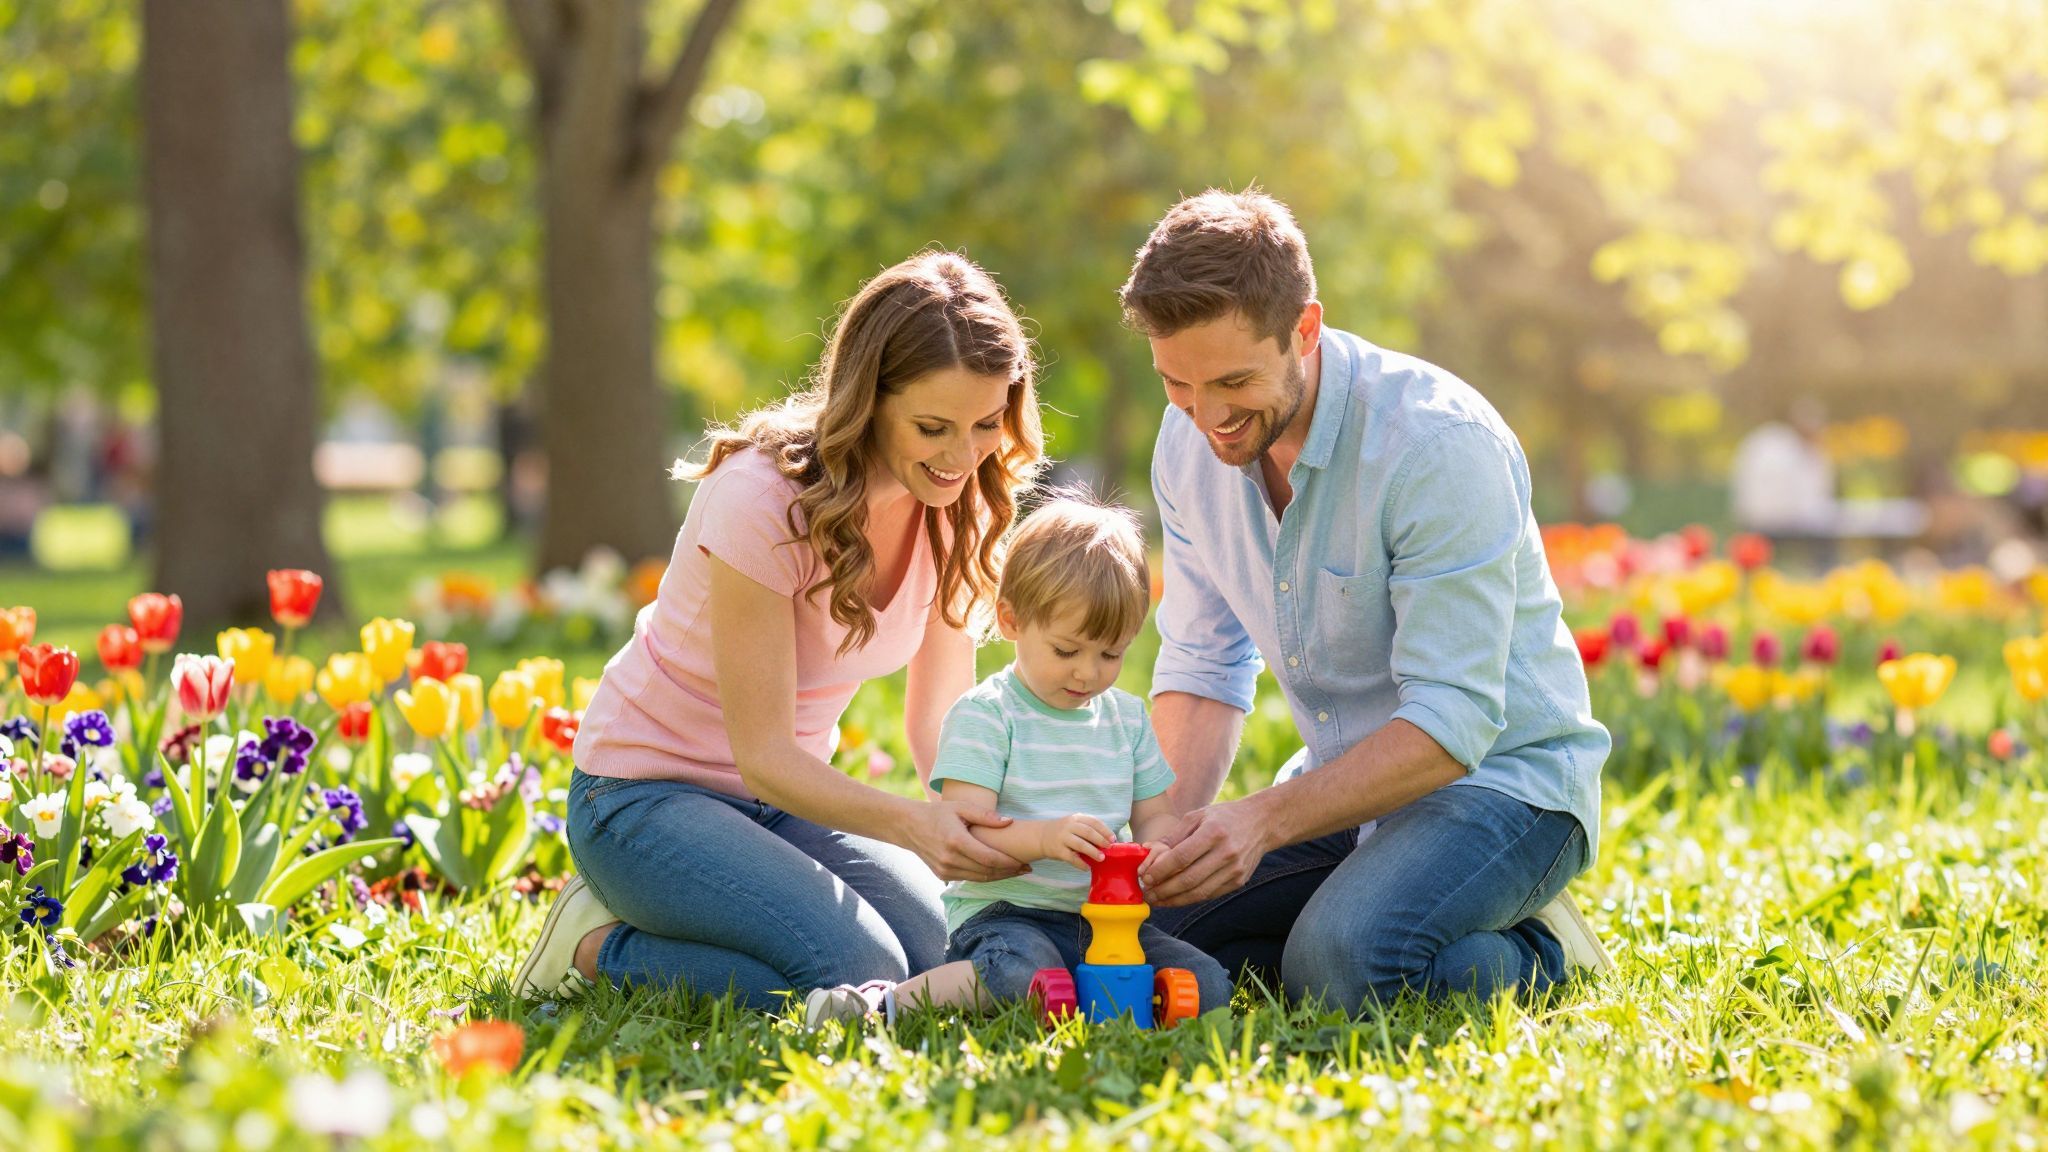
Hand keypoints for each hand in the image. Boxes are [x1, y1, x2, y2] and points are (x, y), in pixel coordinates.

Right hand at [903, 800, 1027, 881]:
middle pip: (987, 872)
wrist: (908, 826)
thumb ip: (986, 815)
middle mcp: (950, 859)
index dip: (1010, 863)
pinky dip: (985, 877)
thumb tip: (1010, 822)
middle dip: (1009, 872)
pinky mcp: (942, 875)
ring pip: (979, 879)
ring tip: (1016, 871)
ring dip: (999, 877)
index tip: (1024, 862)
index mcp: (956, 841)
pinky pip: (969, 878)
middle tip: (1026, 869)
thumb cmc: (937, 813)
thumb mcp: (960, 807)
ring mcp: (945, 870)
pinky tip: (997, 872)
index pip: (990, 859)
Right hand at [1037, 813, 1113, 867]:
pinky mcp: (1058, 851)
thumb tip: (1108, 841)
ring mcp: (1062, 838)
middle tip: (1109, 847)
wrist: (1042, 836)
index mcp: (1076, 818)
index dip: (1105, 830)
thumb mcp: (1075, 824)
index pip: (1093, 822)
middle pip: (1088, 832)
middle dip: (1101, 840)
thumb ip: (1088, 829)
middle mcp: (1069, 826)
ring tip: (1102, 858)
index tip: (1113, 838)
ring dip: (1093, 852)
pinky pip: (1071, 858)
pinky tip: (1087, 867)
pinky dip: (1080, 863)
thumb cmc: (1065, 831)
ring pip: (1080, 845)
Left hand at [1136, 800, 1269, 905]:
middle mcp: (1227, 852)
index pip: (1181, 857)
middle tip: (1147, 894)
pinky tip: (1175, 899)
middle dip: (1163, 890)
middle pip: (1189, 879)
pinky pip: (1210, 895)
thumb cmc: (1223, 817)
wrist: (1261, 823)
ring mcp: (1235, 869)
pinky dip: (1190, 899)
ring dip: (1174, 900)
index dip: (1161, 871)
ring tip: (1157, 900)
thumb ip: (1173, 836)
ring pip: (1199, 892)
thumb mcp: (1197, 816)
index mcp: (1214, 832)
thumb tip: (1147, 852)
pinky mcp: (1239, 881)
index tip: (1145, 877)